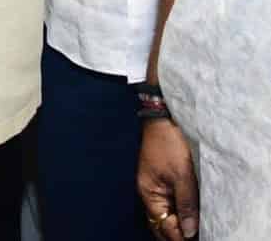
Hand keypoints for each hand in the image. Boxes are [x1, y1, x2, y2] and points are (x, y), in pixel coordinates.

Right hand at [138, 119, 198, 238]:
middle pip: (162, 224)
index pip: (165, 226)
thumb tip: (189, 232)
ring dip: (179, 225)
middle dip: (177, 234)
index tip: (199, 239)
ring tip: (196, 231)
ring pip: (166, 216)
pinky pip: (169, 205)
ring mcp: (155, 187)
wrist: (162, 120)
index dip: (181, 236)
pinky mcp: (163, 181)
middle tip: (196, 237)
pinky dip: (179, 214)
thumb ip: (186, 204)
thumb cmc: (169, 144)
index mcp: (150, 194)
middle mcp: (150, 194)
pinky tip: (190, 217)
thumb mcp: (182, 175)